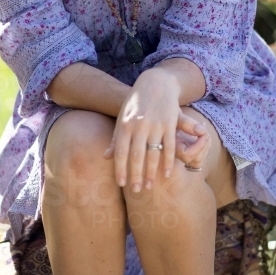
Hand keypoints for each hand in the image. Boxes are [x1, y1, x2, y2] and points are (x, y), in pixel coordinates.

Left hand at [103, 70, 209, 190]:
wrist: (156, 83)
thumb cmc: (136, 103)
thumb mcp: (123, 118)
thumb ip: (116, 139)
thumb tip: (106, 157)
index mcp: (126, 125)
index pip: (121, 152)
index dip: (120, 169)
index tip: (121, 184)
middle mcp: (140, 126)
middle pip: (137, 156)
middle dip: (136, 175)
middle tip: (136, 191)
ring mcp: (156, 125)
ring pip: (153, 154)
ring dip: (151, 172)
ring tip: (150, 187)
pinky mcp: (170, 123)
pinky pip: (169, 146)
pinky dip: (168, 162)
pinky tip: (166, 174)